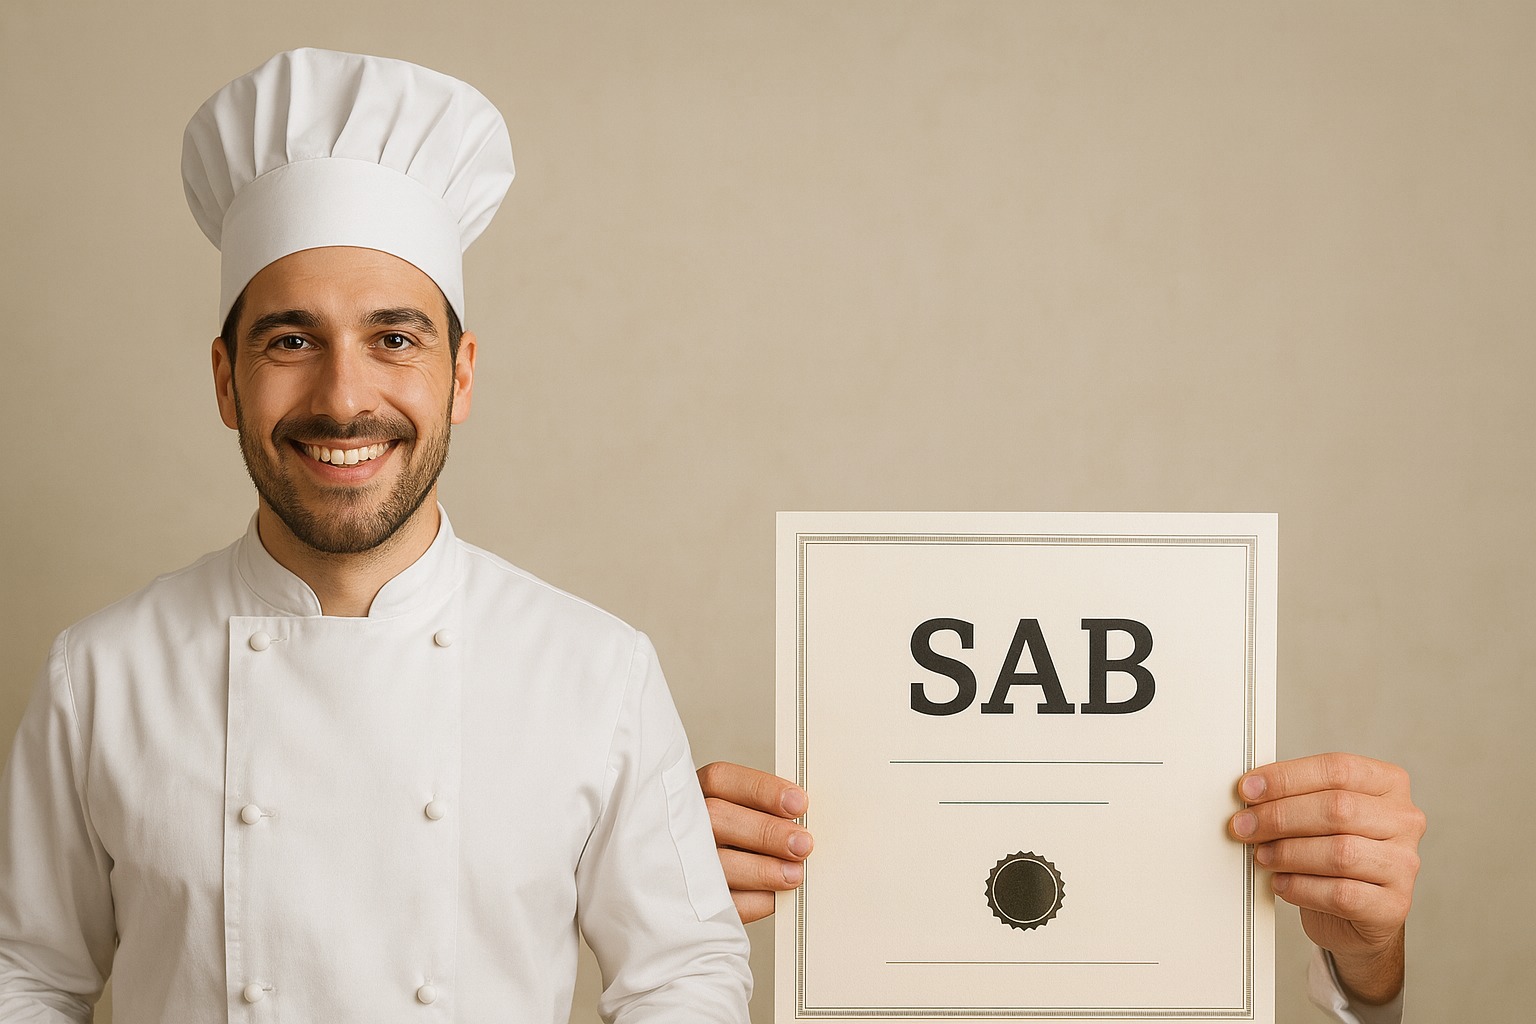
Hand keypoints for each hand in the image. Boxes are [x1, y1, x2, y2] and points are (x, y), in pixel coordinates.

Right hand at [697, 762, 812, 922]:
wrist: (697, 893)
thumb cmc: (732, 843)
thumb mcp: (740, 817)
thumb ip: (766, 814)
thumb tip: (804, 823)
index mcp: (694, 794)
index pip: (722, 779)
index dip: (763, 790)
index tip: (799, 803)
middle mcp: (683, 825)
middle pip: (717, 817)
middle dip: (766, 831)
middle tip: (803, 844)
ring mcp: (680, 865)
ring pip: (716, 863)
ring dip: (763, 870)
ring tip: (795, 874)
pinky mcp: (688, 905)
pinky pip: (722, 904)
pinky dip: (753, 901)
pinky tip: (775, 897)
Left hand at [1229, 752, 1424, 1003]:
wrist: (1354, 915)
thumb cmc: (1331, 855)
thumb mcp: (1317, 815)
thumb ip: (1295, 796)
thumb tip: (1251, 790)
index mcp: (1388, 784)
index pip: (1338, 769)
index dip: (1287, 777)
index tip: (1248, 789)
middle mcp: (1404, 820)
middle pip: (1338, 808)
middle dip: (1280, 817)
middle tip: (1244, 826)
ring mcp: (1404, 864)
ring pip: (1340, 852)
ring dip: (1288, 853)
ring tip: (1262, 856)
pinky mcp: (1395, 905)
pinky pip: (1341, 894)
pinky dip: (1301, 888)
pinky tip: (1282, 883)